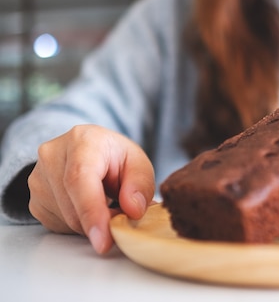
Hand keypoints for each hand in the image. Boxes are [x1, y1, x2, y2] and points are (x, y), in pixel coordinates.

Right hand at [28, 125, 154, 254]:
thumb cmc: (115, 157)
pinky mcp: (34, 200)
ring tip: (105, 202)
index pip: (80, 179)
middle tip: (122, 215)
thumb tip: (133, 210)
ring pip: (66, 221)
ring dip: (92, 223)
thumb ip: (140, 185)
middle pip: (73, 207)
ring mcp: (38, 179)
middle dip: (102, 222)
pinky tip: (87, 206)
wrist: (89, 152)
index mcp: (82, 140)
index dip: (92, 212)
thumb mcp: (138, 164)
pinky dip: (79, 225)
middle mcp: (52, 156)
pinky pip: (59, 226)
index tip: (103, 240)